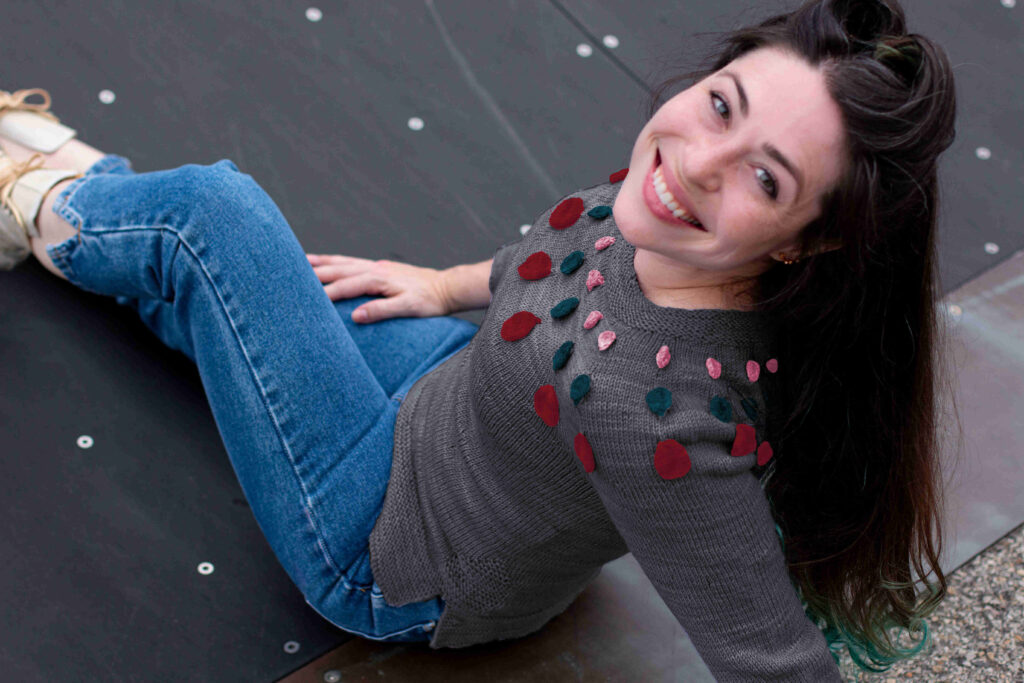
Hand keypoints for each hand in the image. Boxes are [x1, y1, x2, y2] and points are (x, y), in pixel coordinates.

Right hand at [305, 253, 451, 322]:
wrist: (445, 288)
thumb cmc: (429, 302)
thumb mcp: (408, 309)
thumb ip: (382, 311)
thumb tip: (355, 316)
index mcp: (378, 279)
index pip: (345, 286)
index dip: (324, 293)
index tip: (304, 299)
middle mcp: (374, 269)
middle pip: (338, 269)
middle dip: (314, 273)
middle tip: (289, 276)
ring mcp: (376, 266)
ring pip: (342, 262)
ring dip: (321, 263)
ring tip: (299, 262)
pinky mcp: (379, 267)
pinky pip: (351, 262)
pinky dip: (335, 261)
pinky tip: (326, 262)